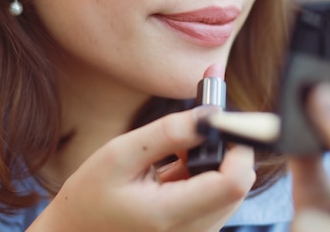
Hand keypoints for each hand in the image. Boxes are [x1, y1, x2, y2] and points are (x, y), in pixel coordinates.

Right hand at [28, 107, 254, 231]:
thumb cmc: (91, 194)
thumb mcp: (121, 154)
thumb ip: (168, 133)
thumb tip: (211, 114)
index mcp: (171, 215)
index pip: (234, 182)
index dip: (237, 145)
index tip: (220, 119)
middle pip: (238, 183)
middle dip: (224, 149)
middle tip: (192, 131)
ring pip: (231, 188)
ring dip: (214, 161)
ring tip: (175, 154)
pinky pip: (218, 197)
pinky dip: (205, 175)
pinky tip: (175, 169)